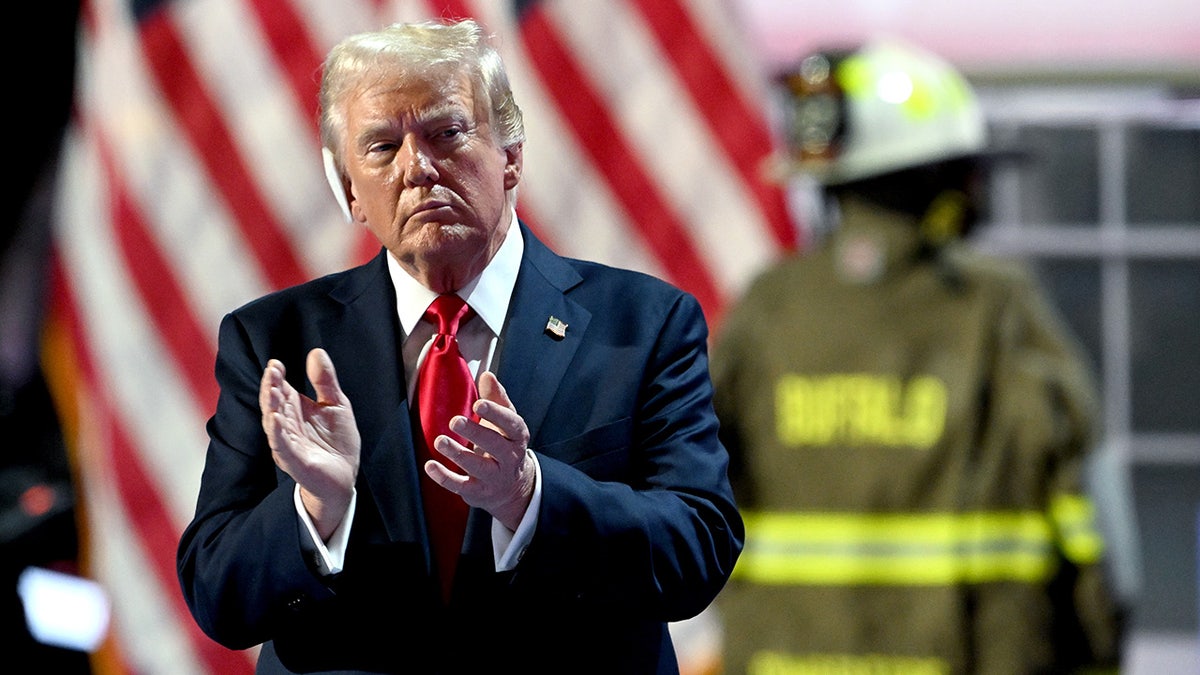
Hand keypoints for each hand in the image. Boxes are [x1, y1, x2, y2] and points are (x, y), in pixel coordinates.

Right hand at [259, 348, 360, 538]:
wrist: (346, 475)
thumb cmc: (338, 441)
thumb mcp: (336, 405)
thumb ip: (325, 381)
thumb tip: (316, 352)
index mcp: (296, 411)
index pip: (281, 390)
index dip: (276, 377)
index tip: (275, 363)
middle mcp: (288, 425)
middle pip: (274, 404)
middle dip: (271, 387)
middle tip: (272, 371)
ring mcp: (288, 443)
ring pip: (274, 423)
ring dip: (271, 406)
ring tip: (271, 389)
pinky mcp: (294, 460)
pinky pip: (282, 445)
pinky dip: (276, 432)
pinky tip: (274, 418)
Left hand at [425, 371, 534, 530]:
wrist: (513, 488)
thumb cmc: (504, 445)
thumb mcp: (505, 422)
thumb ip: (496, 399)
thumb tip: (487, 376)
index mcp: (517, 437)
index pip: (511, 424)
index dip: (496, 414)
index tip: (480, 404)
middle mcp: (509, 458)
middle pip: (495, 445)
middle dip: (476, 433)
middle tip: (455, 421)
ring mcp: (494, 477)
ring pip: (478, 467)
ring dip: (458, 454)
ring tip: (440, 440)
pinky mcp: (478, 492)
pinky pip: (461, 485)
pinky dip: (445, 477)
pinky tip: (430, 465)